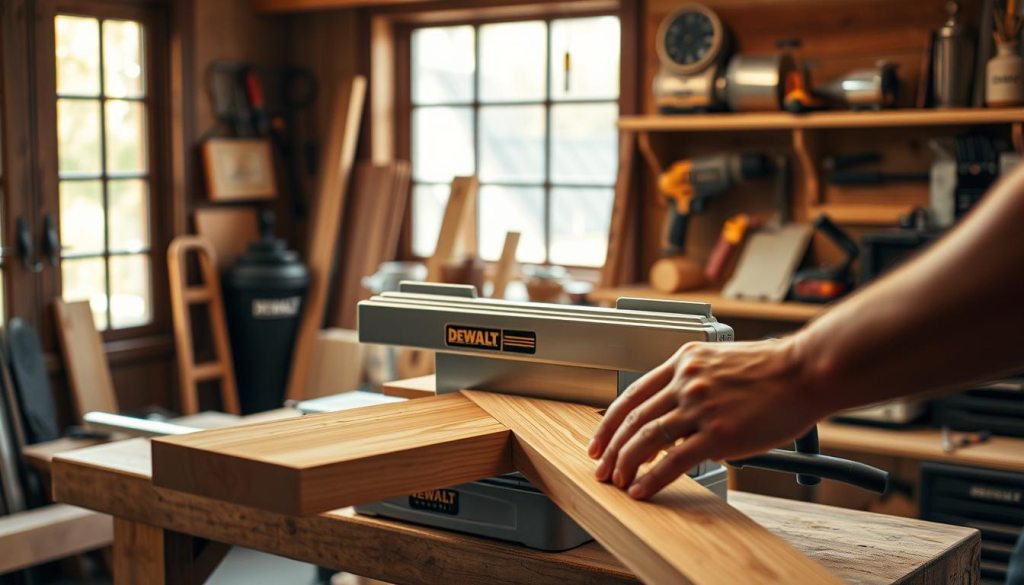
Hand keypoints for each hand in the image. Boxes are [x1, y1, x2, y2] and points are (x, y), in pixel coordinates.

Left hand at [587, 337, 825, 499]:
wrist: (806, 372)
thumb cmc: (775, 370)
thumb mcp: (721, 362)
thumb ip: (695, 383)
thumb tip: (679, 416)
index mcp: (683, 361)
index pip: (633, 393)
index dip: (610, 420)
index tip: (600, 438)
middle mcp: (685, 381)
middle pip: (633, 418)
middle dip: (611, 447)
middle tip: (602, 466)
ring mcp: (699, 407)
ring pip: (647, 439)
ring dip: (626, 464)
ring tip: (619, 481)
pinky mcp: (717, 434)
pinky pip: (673, 461)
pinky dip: (652, 479)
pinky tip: (642, 490)